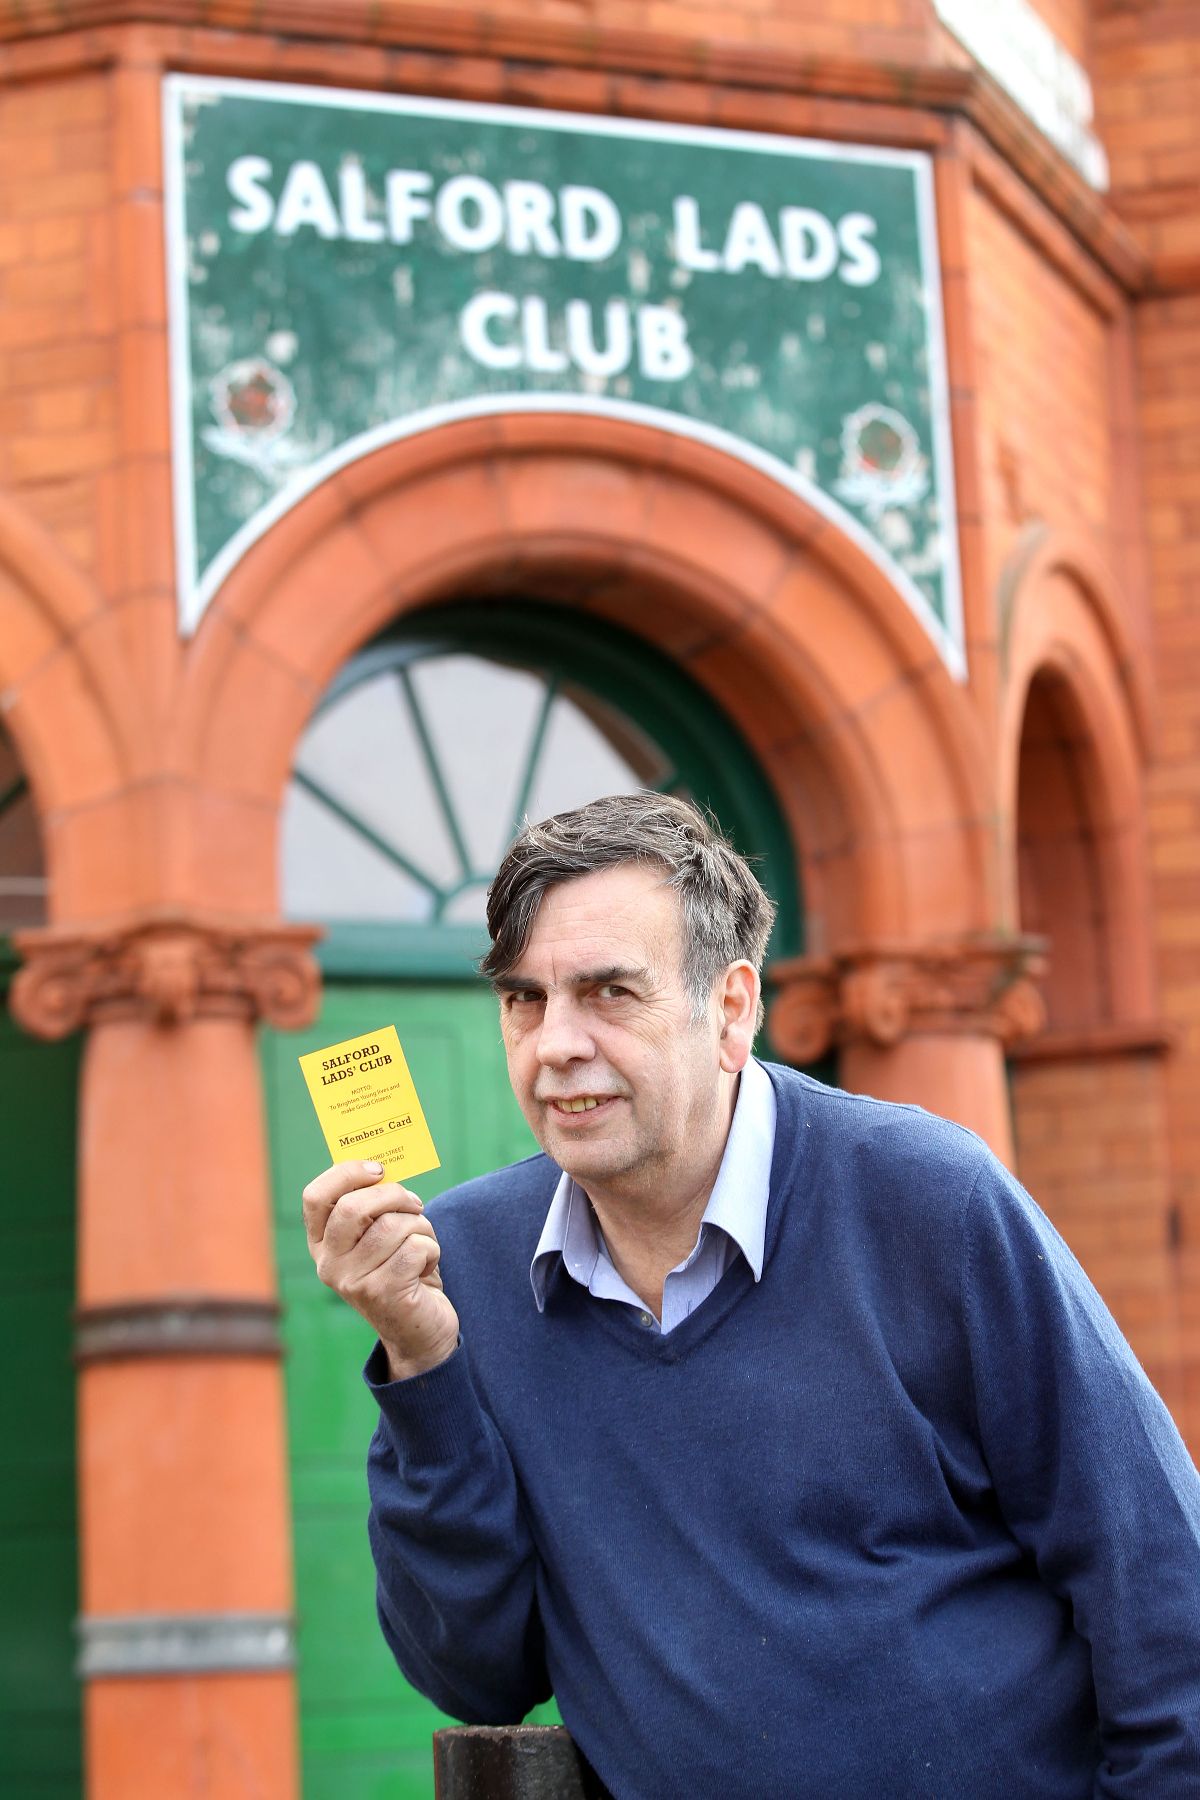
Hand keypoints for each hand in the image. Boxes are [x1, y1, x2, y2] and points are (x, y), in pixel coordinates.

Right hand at [301, 1161, 459, 1380]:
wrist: (421, 1333)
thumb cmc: (404, 1272)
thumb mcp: (381, 1238)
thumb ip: (375, 1208)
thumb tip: (387, 1168)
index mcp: (322, 1245)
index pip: (315, 1197)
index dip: (346, 1173)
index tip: (379, 1169)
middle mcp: (329, 1265)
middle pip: (353, 1207)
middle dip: (394, 1195)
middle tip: (414, 1204)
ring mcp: (353, 1282)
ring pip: (392, 1225)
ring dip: (420, 1226)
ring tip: (423, 1243)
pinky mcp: (382, 1294)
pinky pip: (415, 1247)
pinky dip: (432, 1249)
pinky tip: (427, 1267)